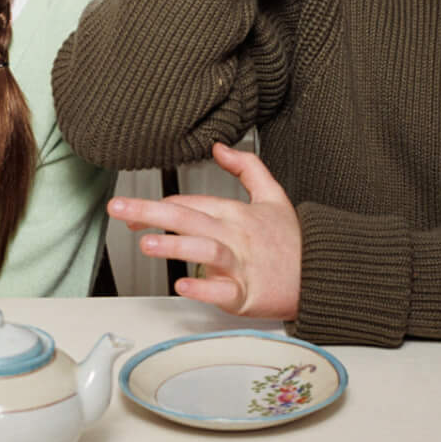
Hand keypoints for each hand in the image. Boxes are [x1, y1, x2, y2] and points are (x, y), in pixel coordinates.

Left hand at [107, 144, 301, 319]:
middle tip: (119, 210)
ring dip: (175, 246)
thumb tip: (220, 147)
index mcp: (236, 213)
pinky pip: (224, 290)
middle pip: (189, 218)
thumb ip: (247, 167)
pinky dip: (204, 287)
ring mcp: (241, 265)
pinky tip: (183, 284)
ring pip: (205, 249)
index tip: (128, 212)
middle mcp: (235, 236)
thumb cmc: (293, 242)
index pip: (190, 202)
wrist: (321, 276)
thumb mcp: (274, 195)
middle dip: (150, 212)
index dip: (156, 205)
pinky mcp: (247, 294)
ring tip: (146, 243)